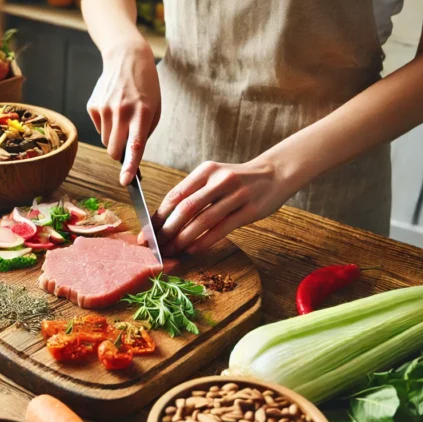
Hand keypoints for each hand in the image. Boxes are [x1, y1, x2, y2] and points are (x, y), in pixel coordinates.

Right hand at [87, 40, 160, 186]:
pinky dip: (106, 126)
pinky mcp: (93, 106)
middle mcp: (121, 112)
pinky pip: (98, 128)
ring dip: (113, 138)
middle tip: (126, 145)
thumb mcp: (154, 109)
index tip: (126, 182)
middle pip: (114, 150)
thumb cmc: (145, 87)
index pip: (134, 146)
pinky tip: (113, 109)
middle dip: (119, 155)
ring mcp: (104, 108)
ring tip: (122, 118)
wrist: (126, 58)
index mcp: (141, 113)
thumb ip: (143, 133)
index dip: (129, 166)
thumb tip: (130, 156)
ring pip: (106, 141)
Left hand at [151, 159, 294, 255]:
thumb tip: (163, 220)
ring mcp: (236, 194)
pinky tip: (191, 250)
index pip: (175, 195)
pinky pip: (222, 228)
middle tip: (155, 246)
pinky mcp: (250, 210)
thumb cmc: (237, 181)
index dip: (158, 217)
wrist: (275, 174)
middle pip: (186, 208)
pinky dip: (204, 241)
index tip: (147, 233)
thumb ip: (193, 193)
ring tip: (171, 251)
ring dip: (182, 239)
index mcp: (206, 170)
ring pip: (202, 220)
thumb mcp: (214, 177)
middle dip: (166, 230)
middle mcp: (219, 180)